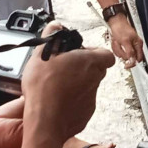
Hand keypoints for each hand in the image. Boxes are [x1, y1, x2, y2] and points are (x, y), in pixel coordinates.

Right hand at [20, 24, 113, 140]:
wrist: (44, 121)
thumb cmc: (43, 87)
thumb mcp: (41, 54)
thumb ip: (51, 36)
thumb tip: (56, 26)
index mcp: (88, 62)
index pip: (106, 54)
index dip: (95, 53)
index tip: (80, 54)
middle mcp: (95, 79)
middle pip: (97, 70)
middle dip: (84, 68)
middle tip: (65, 68)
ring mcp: (92, 98)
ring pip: (89, 87)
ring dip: (77, 84)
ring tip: (57, 86)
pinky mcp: (86, 114)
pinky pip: (82, 104)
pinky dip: (73, 102)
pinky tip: (57, 101)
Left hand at [106, 16, 142, 67]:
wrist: (115, 21)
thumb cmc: (121, 27)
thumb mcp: (125, 40)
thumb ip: (129, 51)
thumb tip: (132, 60)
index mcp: (138, 44)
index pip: (138, 59)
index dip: (132, 63)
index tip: (126, 66)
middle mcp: (134, 46)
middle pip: (128, 57)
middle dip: (122, 52)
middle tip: (118, 46)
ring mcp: (128, 45)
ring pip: (122, 54)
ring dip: (117, 49)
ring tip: (116, 41)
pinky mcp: (122, 44)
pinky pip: (118, 50)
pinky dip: (115, 47)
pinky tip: (114, 41)